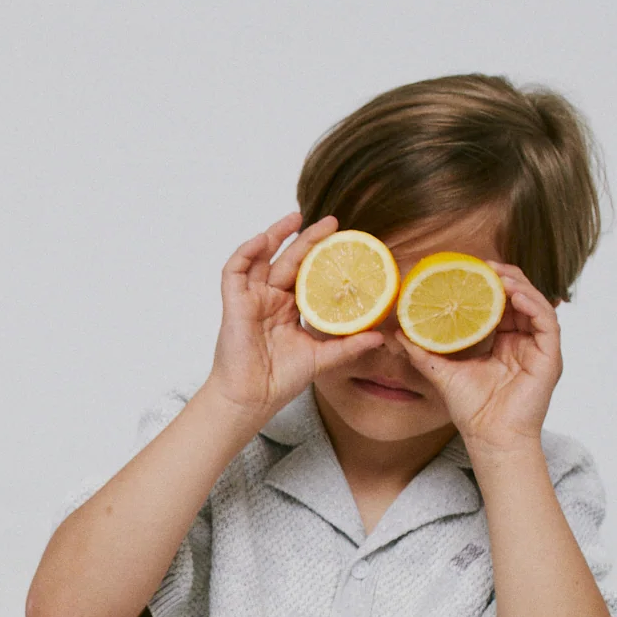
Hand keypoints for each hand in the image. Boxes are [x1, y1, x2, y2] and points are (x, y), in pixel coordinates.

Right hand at [204, 213, 388, 426]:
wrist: (254, 398)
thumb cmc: (280, 380)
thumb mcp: (323, 358)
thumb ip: (349, 345)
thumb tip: (381, 337)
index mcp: (289, 309)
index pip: (307, 274)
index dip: (322, 257)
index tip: (344, 241)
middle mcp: (270, 300)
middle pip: (288, 260)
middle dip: (307, 239)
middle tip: (331, 223)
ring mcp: (251, 299)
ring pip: (260, 258)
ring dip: (275, 235)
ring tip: (295, 218)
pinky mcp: (234, 303)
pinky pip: (235, 270)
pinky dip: (246, 253)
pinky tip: (262, 240)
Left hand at [399, 264, 561, 458]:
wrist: (490, 439)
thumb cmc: (473, 411)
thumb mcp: (442, 372)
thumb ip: (423, 351)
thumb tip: (398, 331)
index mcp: (504, 343)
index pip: (501, 304)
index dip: (490, 284)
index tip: (471, 269)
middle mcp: (524, 342)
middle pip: (521, 298)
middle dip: (505, 277)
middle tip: (484, 265)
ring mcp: (539, 349)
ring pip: (536, 304)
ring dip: (520, 286)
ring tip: (499, 275)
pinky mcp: (550, 358)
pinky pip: (547, 322)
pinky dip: (533, 304)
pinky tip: (515, 295)